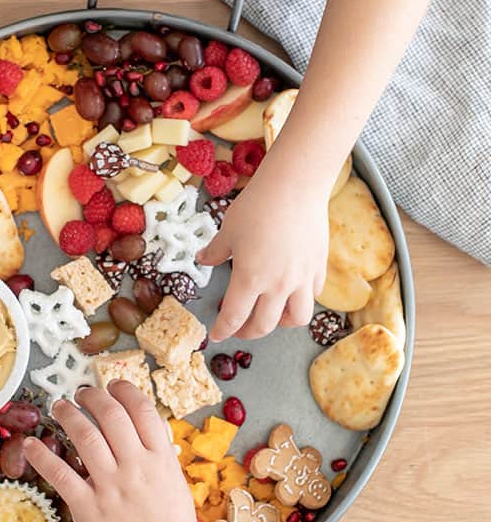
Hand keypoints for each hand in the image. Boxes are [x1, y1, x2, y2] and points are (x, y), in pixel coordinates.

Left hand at [23, 383, 197, 521]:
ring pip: (86, 435)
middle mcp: (136, 467)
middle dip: (93, 397)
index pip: (142, 410)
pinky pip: (61, 474)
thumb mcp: (174, 485)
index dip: (124, 391)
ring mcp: (111, 487)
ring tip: (59, 407)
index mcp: (161, 460)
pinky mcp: (88, 508)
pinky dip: (42, 456)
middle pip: (111, 415)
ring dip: (68, 415)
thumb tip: (142, 426)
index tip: (113, 386)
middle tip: (81, 393)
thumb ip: (158, 456)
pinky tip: (31, 444)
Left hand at [200, 167, 328, 340]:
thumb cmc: (257, 206)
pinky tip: (292, 292)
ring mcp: (302, 278)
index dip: (223, 330)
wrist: (295, 185)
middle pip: (264, 325)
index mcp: (250, 278)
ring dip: (280, 323)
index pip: (234, 316)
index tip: (215, 335)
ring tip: (271, 315)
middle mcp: (278, 285)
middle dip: (248, 332)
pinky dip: (300, 300)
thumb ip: (215, 251)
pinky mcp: (319, 267)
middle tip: (239, 329)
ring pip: (296, 318)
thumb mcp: (228, 230)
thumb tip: (203, 259)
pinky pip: (313, 295)